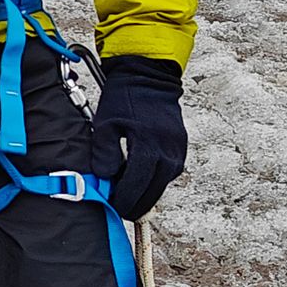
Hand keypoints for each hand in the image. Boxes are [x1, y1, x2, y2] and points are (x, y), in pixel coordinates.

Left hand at [92, 55, 186, 218]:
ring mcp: (178, 150)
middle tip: (122, 210)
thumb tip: (106, 178)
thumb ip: (105, 153)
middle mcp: (168, 151)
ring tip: (129, 196)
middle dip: (137, 204)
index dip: (125, 200)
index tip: (114, 207)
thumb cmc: (125, 98)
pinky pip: (169, 172)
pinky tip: (141, 179)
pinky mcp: (181, 147)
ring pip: (163, 183)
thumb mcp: (106, 123)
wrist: (149, 76)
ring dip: (147, 193)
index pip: (137, 185)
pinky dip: (155, 180)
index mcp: (149, 145)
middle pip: (154, 190)